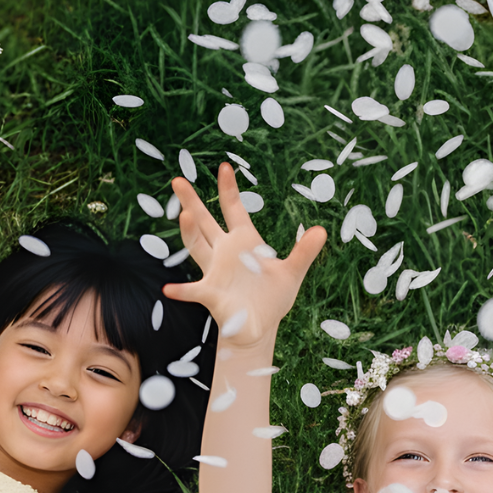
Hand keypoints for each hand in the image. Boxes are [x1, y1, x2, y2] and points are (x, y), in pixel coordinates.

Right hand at [164, 162, 325, 347]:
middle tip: (178, 180)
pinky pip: (194, 291)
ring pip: (197, 246)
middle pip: (205, 221)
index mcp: (245, 241)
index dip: (229, 189)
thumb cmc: (272, 298)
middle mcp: (225, 252)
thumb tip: (322, 230)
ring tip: (185, 216)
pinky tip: (170, 290)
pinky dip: (182, 291)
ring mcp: (215, 271)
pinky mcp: (211, 294)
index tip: (225, 166)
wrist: (259, 326)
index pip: (234, 209)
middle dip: (192, 202)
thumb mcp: (292, 273)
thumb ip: (305, 252)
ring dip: (189, 232)